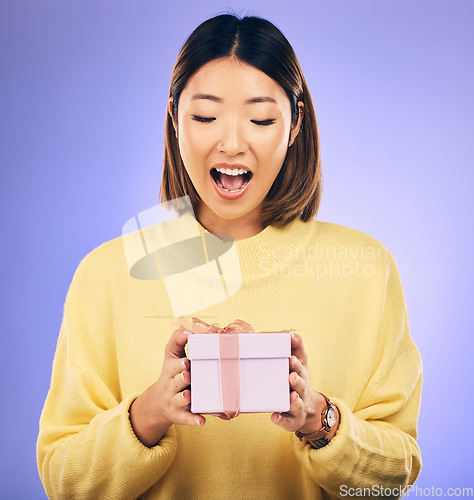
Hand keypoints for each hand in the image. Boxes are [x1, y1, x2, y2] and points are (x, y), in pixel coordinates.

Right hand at [129, 327, 205, 446]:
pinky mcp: (180, 415)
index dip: (179, 364)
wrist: (159, 402)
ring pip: (180, 400)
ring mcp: (176, 401)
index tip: (186, 361)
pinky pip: (187, 418)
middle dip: (181, 378)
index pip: (174, 366)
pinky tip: (202, 421)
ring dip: (184, 397)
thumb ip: (178, 339)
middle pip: (176, 382)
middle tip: (187, 374)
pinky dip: (193, 420)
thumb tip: (190, 329)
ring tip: (189, 395)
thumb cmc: (172, 372)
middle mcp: (172, 385)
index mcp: (171, 370)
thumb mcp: (171, 354)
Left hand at [270, 333, 326, 433]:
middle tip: (291, 376)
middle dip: (297, 381)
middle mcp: (301, 390)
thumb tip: (286, 332)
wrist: (310, 410)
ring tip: (291, 396)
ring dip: (293, 400)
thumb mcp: (300, 363)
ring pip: (297, 404)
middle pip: (300, 385)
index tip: (290, 358)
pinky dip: (281, 419)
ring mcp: (298, 406)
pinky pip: (286, 421)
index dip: (296, 363)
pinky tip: (274, 417)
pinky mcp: (291, 420)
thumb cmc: (298, 380)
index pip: (300, 368)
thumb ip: (296, 346)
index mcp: (300, 374)